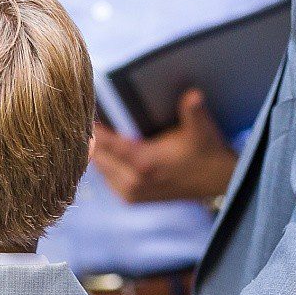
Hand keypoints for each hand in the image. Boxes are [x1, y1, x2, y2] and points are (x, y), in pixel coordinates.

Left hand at [93, 89, 237, 203]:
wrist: (216, 182)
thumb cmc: (206, 152)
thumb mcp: (202, 130)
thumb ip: (193, 111)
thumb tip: (193, 95)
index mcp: (146, 164)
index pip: (107, 144)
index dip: (91, 128)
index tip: (80, 112)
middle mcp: (134, 182)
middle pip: (97, 157)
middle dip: (88, 138)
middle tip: (79, 114)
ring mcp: (131, 193)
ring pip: (98, 168)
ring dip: (93, 150)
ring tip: (87, 128)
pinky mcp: (130, 198)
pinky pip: (105, 177)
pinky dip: (101, 163)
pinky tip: (100, 147)